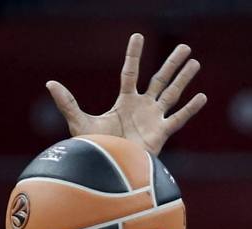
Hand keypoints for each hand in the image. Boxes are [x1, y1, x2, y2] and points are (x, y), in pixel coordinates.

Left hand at [47, 33, 205, 154]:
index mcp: (125, 102)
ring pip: (172, 94)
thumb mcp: (79, 122)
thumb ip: (67, 103)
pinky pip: (178, 119)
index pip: (131, 72)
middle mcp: (142, 107)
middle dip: (172, 64)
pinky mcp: (161, 134)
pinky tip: (202, 96)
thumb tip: (50, 83)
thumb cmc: (94, 149)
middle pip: (160, 79)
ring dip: (184, 79)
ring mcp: (153, 119)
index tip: (138, 35)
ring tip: (196, 63)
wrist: (108, 170)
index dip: (134, 54)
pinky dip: (190, 109)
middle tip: (185, 47)